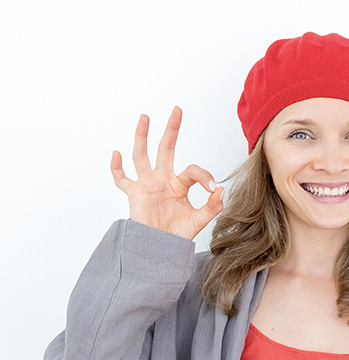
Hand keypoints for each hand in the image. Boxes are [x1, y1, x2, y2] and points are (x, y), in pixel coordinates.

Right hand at [110, 106, 223, 239]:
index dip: (204, 176)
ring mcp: (147, 185)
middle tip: (177, 110)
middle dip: (172, 130)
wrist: (160, 249)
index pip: (193, 170)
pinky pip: (121, 179)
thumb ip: (212, 206)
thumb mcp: (199, 220)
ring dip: (142, 136)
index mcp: (180, 185)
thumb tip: (221, 190)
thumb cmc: (177, 236)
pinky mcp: (134, 193)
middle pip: (166, 149)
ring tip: (145, 117)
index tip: (212, 189)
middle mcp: (163, 180)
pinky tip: (115, 153)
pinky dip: (116, 167)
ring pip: (142, 155)